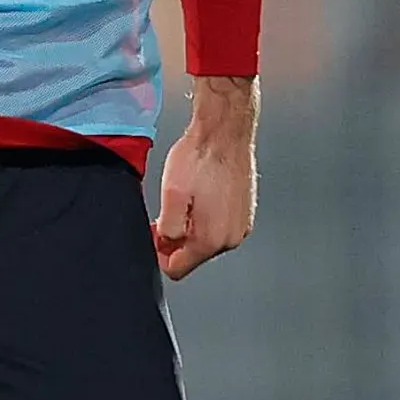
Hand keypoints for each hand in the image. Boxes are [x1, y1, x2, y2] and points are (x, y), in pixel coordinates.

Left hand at [154, 77, 256, 279]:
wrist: (225, 131)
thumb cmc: (200, 157)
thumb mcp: (170, 195)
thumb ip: (167, 229)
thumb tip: (167, 243)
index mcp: (211, 239)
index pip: (177, 269)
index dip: (159, 252)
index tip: (154, 231)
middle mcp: (232, 237)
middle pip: (193, 255)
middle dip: (176, 239)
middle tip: (169, 210)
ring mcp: (242, 225)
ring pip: (205, 240)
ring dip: (192, 226)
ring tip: (187, 198)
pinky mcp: (245, 213)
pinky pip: (219, 226)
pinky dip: (206, 216)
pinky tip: (202, 194)